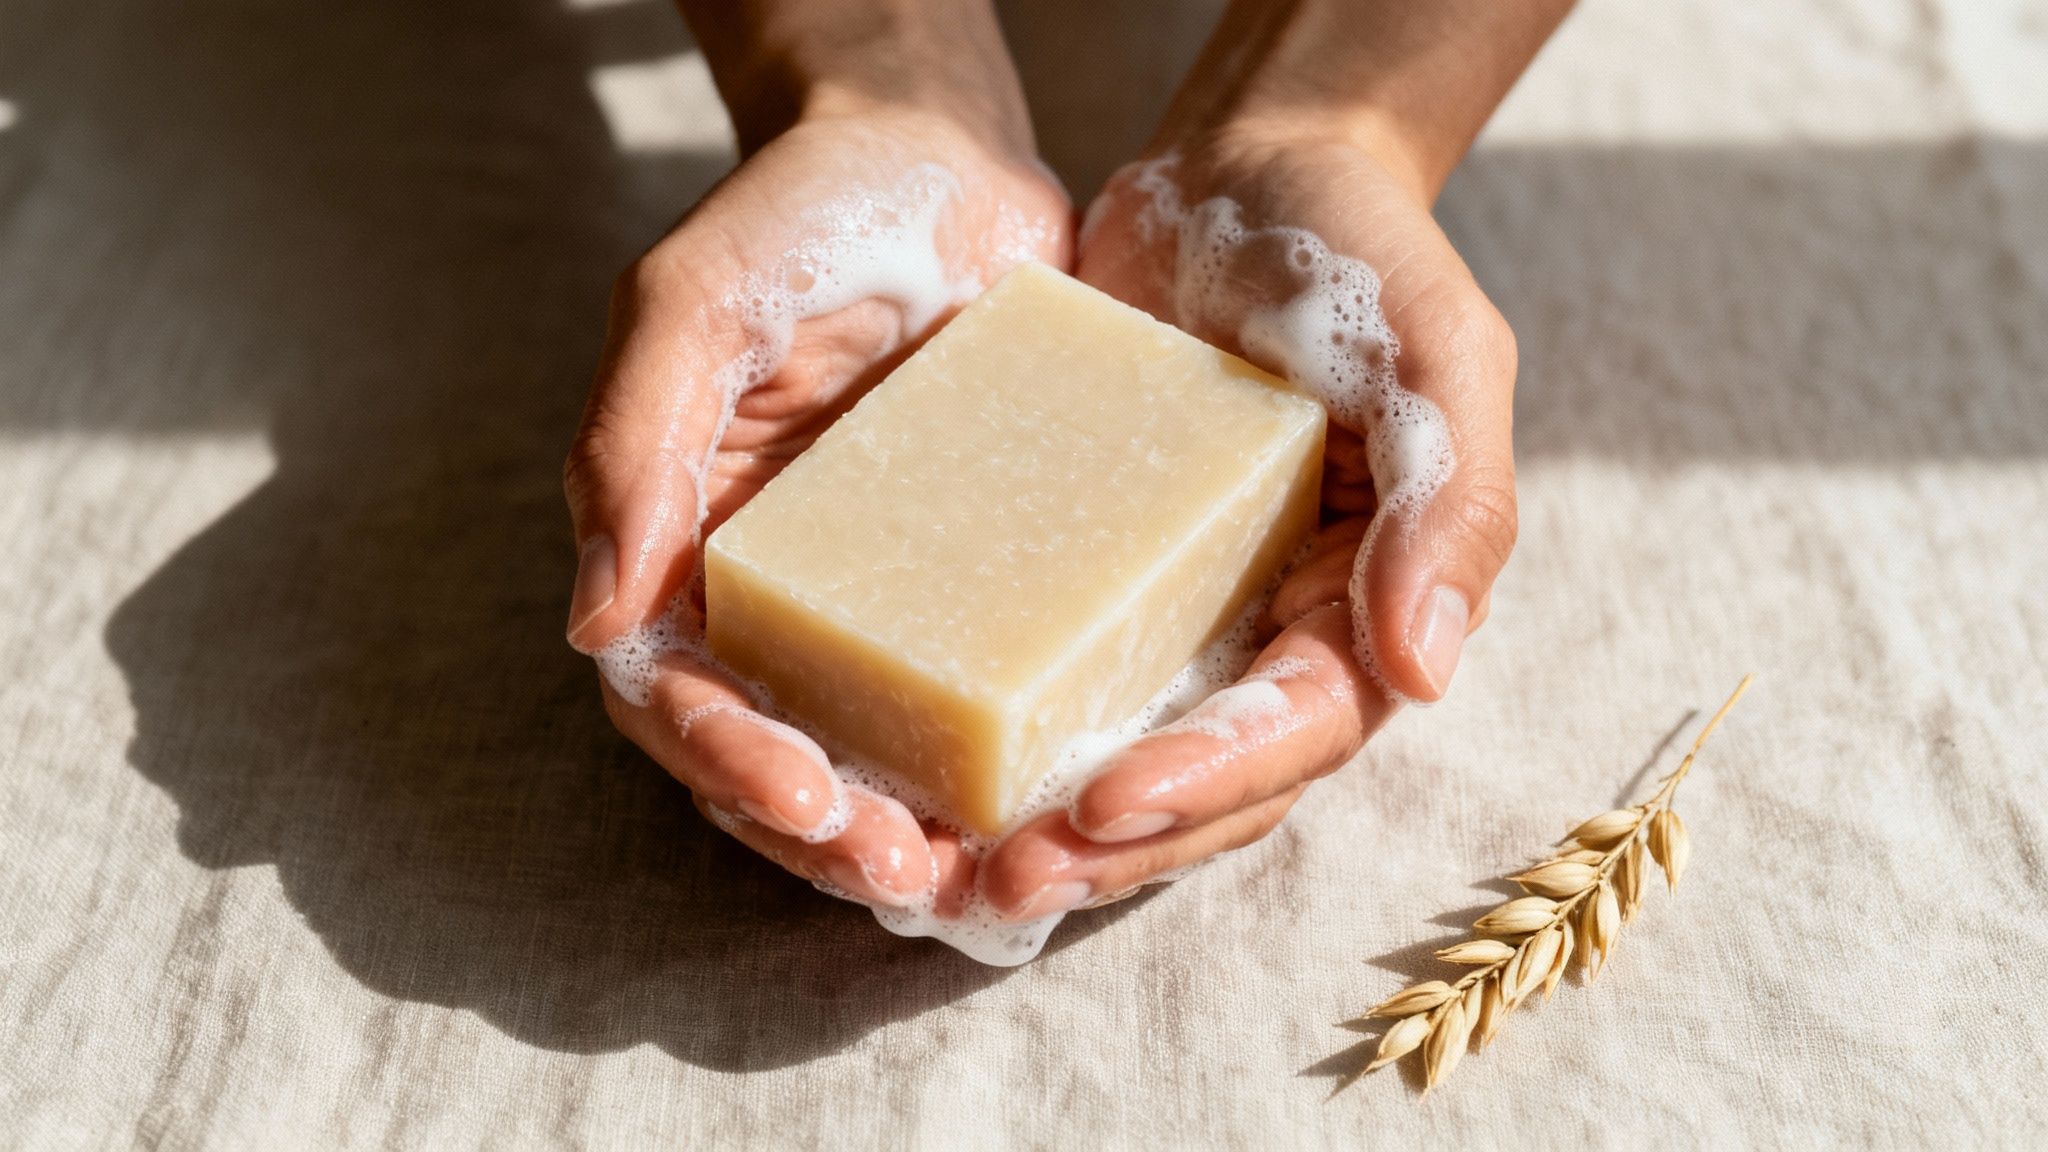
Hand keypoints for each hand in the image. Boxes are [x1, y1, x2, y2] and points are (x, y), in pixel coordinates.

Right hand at [564, 101, 1070, 908]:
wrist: (946, 154)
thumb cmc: (804, 210)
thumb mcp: (698, 303)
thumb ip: (632, 446)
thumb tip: (594, 622)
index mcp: (683, 541)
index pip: (673, 690)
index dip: (727, 759)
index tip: (807, 800)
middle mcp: (770, 592)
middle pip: (768, 753)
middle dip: (825, 829)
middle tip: (908, 871)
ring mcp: (874, 598)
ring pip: (868, 752)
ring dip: (907, 825)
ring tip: (978, 875)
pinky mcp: (972, 586)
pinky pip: (973, 694)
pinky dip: (993, 762)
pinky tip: (1047, 799)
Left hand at [980, 120, 1522, 919]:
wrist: (1245, 172)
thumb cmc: (1358, 257)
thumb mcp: (1438, 358)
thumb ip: (1448, 505)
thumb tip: (1426, 667)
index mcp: (1363, 608)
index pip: (1293, 730)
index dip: (1205, 782)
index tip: (1104, 809)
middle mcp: (1271, 637)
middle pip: (1199, 784)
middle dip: (1107, 847)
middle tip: (998, 882)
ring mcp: (1180, 619)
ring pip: (1116, 759)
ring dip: (1041, 827)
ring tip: (944, 867)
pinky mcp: (1094, 581)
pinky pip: (1047, 679)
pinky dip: (994, 736)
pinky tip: (914, 767)